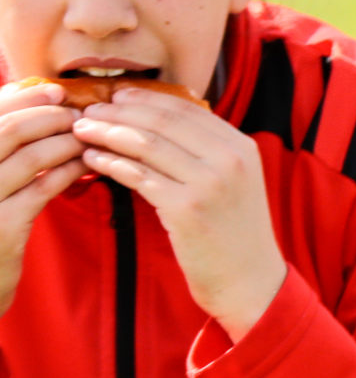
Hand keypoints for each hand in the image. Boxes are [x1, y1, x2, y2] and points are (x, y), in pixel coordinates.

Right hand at [0, 80, 85, 316]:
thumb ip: (3, 146)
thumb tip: (33, 102)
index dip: (23, 98)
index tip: (57, 90)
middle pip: (7, 130)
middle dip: (48, 116)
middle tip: (80, 114)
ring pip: (27, 157)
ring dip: (64, 142)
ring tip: (89, 137)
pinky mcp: (2, 226)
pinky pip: (41, 189)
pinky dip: (66, 172)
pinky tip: (86, 165)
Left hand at [72, 86, 284, 337]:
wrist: (250, 280)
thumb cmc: (234, 232)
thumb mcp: (235, 182)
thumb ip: (207, 152)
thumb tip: (159, 122)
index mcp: (241, 146)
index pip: (185, 108)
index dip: (145, 98)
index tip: (116, 97)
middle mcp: (229, 159)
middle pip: (161, 120)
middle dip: (118, 111)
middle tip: (89, 111)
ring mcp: (209, 183)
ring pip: (145, 143)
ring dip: (107, 133)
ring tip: (83, 131)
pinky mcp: (186, 208)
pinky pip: (137, 175)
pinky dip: (110, 163)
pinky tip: (92, 160)